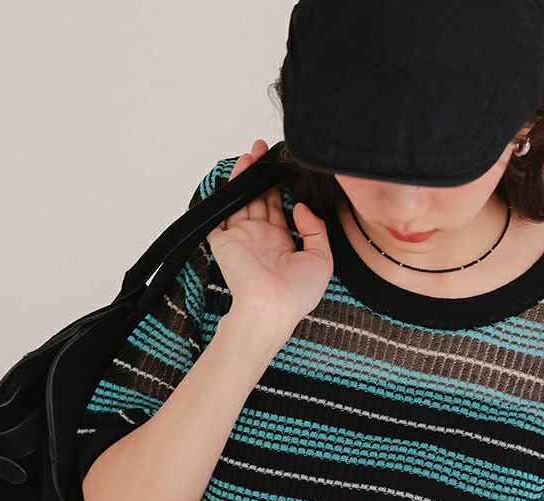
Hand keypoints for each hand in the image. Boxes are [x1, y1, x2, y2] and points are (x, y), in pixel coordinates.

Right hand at [206, 137, 333, 330]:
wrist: (271, 308)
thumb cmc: (297, 294)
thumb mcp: (322, 258)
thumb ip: (316, 229)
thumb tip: (300, 206)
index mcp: (281, 243)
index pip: (278, 207)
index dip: (279, 186)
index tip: (284, 168)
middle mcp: (260, 238)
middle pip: (258, 197)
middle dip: (261, 173)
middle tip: (265, 150)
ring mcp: (241, 238)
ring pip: (241, 198)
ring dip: (245, 175)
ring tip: (252, 152)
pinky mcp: (224, 240)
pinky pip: (221, 212)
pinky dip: (226, 192)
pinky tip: (237, 171)